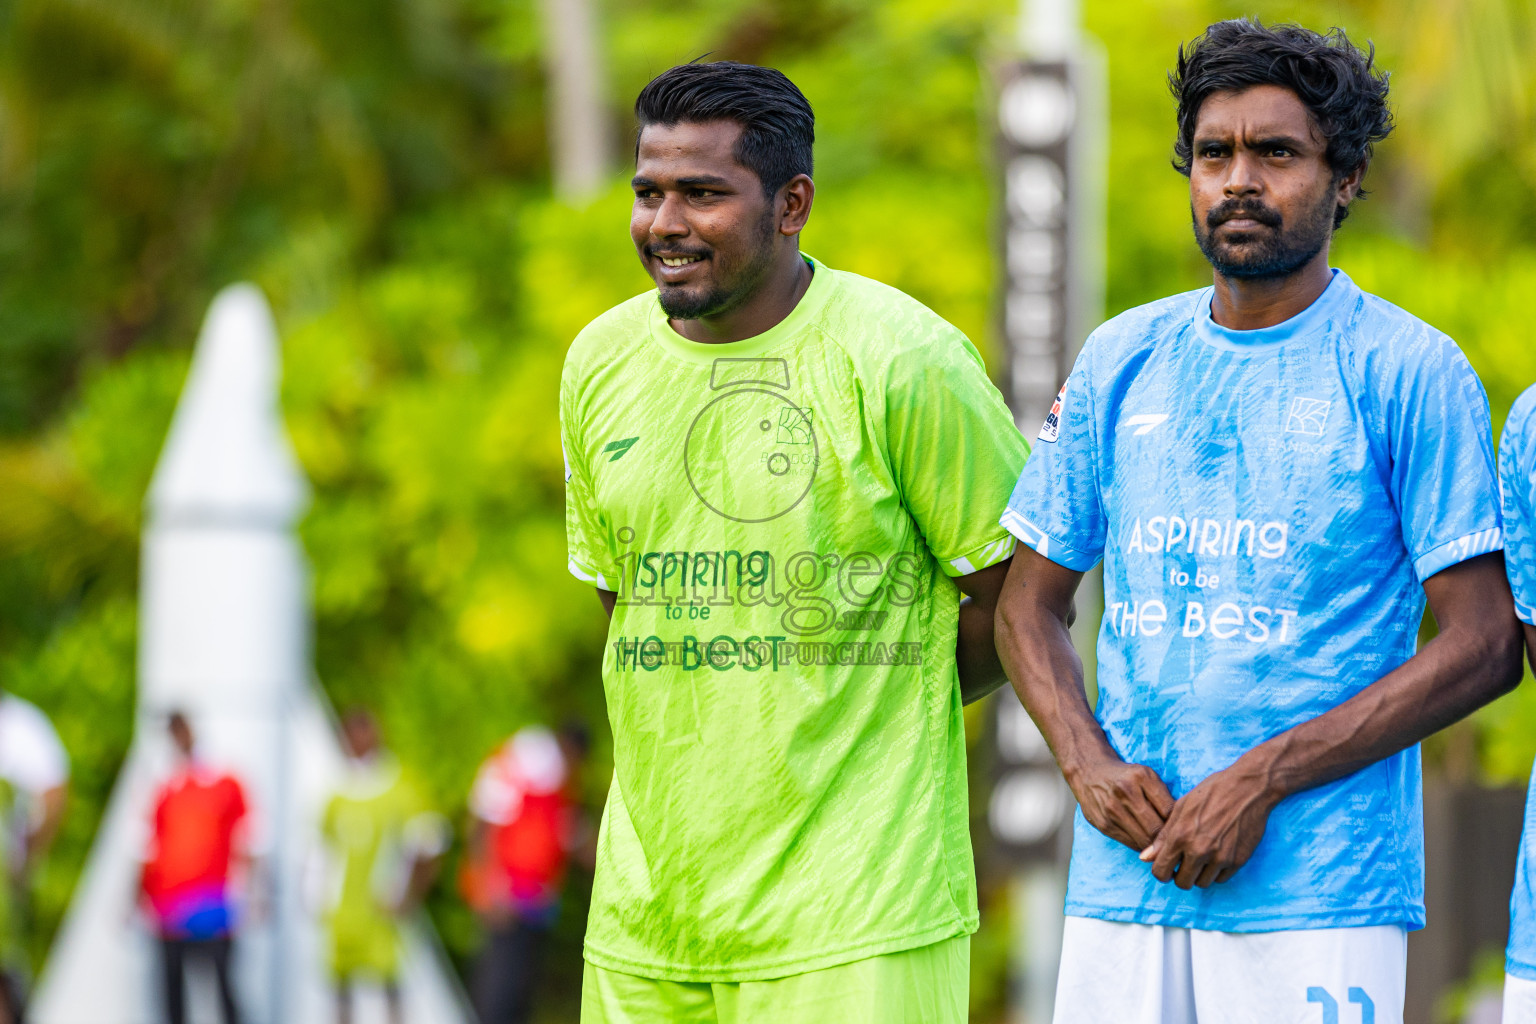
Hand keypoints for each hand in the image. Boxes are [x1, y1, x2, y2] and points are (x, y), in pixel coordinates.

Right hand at [1066, 756, 1174, 851]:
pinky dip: (1140, 845)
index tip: (1182, 830)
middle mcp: (1125, 793)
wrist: (1088, 771)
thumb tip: (1180, 825)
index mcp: (1140, 778)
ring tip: (1161, 845)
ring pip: (1144, 841)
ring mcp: (1111, 810)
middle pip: (1156, 830)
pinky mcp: (1103, 824)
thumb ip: (1163, 796)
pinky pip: (1130, 844)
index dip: (1178, 824)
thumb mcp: (1146, 775)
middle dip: (1168, 839)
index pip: (1169, 811)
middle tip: (1175, 843)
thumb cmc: (1125, 775)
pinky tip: (1144, 841)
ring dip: (1154, 846)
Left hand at [1141, 759, 1278, 888]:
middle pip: (1182, 882)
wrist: (1248, 789)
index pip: (1161, 871)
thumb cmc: (1211, 793)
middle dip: (1180, 875)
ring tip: (1201, 857)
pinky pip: (1221, 879)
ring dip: (1199, 874)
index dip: (1160, 871)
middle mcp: (1199, 850)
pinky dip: (1216, 872)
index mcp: (1180, 835)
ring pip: (1202, 883)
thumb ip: (1163, 836)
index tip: (1166, 867)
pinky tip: (1216, 856)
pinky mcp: (1238, 861)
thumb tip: (1144, 858)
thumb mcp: (1181, 808)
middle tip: (1184, 863)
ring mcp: (1220, 858)